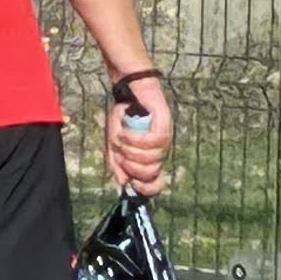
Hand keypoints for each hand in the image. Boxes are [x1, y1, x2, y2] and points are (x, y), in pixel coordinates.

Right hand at [104, 71, 172, 195]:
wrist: (128, 90)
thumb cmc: (124, 116)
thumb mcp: (115, 144)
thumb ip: (117, 164)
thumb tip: (122, 183)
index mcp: (150, 158)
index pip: (156, 184)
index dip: (145, 189)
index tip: (131, 184)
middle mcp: (160, 151)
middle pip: (150, 174)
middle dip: (131, 167)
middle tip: (120, 153)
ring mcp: (165, 139)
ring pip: (150, 159)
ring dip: (129, 150)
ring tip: (121, 138)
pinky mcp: (165, 126)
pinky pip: (150, 142)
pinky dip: (134, 139)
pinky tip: (126, 132)